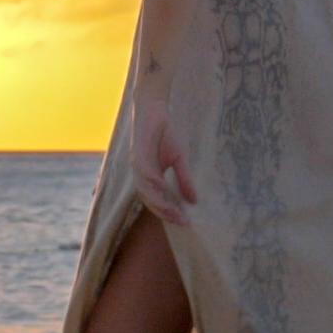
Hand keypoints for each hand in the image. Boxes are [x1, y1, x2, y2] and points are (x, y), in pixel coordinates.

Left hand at [134, 89, 199, 223]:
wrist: (154, 110)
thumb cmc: (164, 133)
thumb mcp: (179, 160)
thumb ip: (184, 180)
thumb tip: (194, 201)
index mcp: (149, 178)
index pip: (157, 201)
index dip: (170, 212)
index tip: (185, 222)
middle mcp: (140, 176)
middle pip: (150, 201)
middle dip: (165, 213)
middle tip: (181, 222)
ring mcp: (137, 167)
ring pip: (146, 192)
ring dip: (160, 203)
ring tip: (174, 213)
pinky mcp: (138, 156)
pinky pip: (146, 176)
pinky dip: (155, 186)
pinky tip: (166, 192)